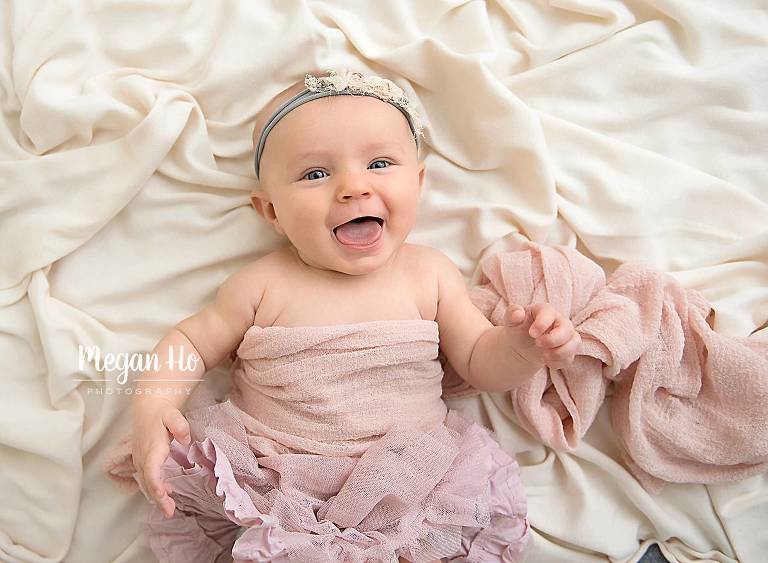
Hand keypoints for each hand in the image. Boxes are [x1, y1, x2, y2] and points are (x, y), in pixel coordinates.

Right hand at [130, 397, 190, 518]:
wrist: (147, 409)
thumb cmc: (162, 413)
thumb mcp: (172, 414)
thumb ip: (180, 425)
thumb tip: (185, 440)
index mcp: (151, 448)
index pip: (151, 471)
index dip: (156, 485)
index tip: (164, 495)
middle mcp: (143, 457)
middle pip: (148, 482)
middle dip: (158, 499)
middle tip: (170, 512)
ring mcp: (140, 460)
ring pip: (146, 483)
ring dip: (156, 497)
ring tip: (169, 510)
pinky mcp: (142, 462)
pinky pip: (146, 478)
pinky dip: (154, 488)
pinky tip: (165, 494)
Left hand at [504, 303, 580, 369]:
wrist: (522, 344)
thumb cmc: (518, 328)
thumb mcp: (511, 321)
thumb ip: (512, 314)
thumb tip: (517, 314)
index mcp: (545, 310)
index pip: (549, 313)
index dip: (542, 324)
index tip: (531, 334)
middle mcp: (560, 321)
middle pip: (567, 328)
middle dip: (553, 339)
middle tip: (538, 343)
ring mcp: (567, 335)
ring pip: (575, 343)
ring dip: (559, 353)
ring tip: (544, 356)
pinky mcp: (569, 349)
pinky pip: (570, 357)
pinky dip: (558, 362)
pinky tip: (546, 361)